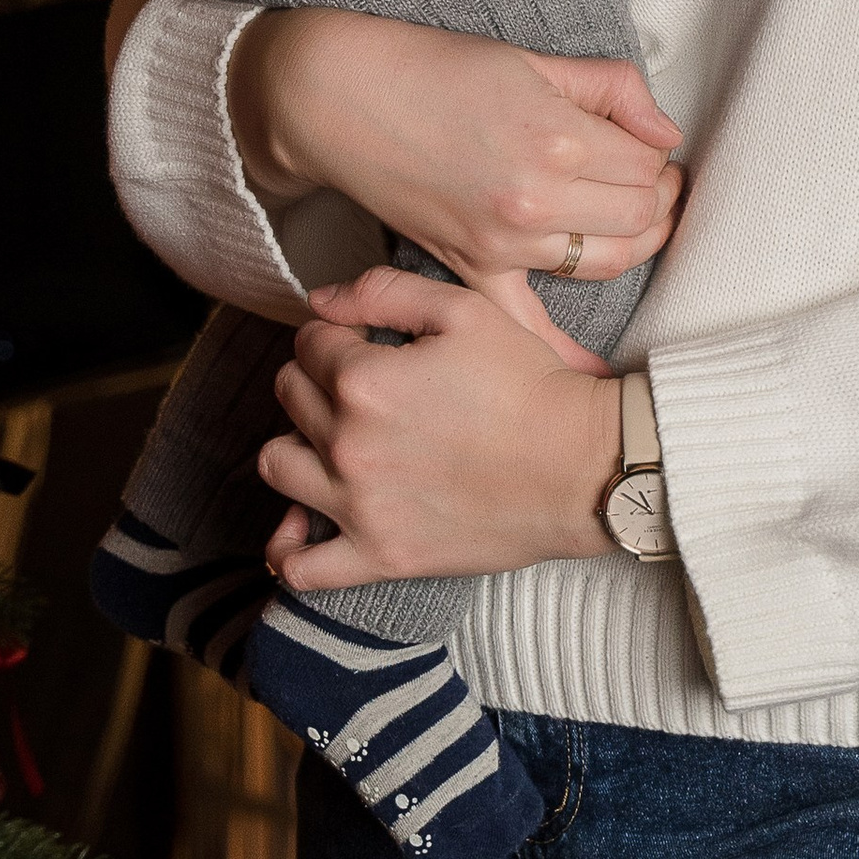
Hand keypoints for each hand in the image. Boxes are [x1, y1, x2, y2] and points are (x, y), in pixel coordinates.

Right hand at [228, 7, 682, 333]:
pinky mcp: (472, 268)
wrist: (341, 98)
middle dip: (656, 194)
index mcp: (556, 138)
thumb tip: (665, 129)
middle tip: (648, 176)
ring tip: (630, 216)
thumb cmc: (432, 69)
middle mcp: (535, 199)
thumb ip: (610, 88)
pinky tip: (597, 372)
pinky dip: (566, 353)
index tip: (644, 142)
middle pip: (639, 215)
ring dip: (634, 242)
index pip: (647, 163)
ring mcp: (503, 242)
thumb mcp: (530, 59)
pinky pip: (527, 325)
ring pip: (607, 261)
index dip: (656, 151)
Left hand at [259, 265, 620, 587]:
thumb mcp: (465, 311)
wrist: (581, 467)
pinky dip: (290, 550)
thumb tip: (319, 301)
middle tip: (361, 386)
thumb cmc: (529, 385)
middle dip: (316, 379)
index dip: (336, 335)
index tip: (365, 344)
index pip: (309, 342)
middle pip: (290, 395)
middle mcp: (348, 443)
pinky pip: (302, 567)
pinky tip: (301, 529)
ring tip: (334, 440)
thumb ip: (384, 292)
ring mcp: (359, 506)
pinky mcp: (379, 556)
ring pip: (277, 464)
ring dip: (297, 444)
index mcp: (363, 379)